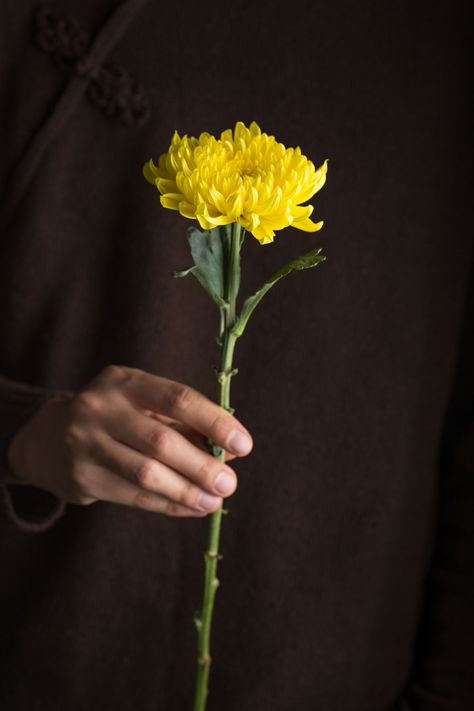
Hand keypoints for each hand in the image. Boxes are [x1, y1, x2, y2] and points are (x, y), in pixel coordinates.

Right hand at [6, 365, 252, 517]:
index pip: (178, 398)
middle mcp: (100, 408)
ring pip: (146, 474)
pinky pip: (133, 496)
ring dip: (187, 491)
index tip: (243, 445)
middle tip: (230, 483)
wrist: (47, 437)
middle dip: (202, 465)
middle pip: (161, 441)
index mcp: (124, 381)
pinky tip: (191, 508)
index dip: (214, 422)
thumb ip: (186, 424)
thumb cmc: (114, 418)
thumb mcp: (144, 406)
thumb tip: (229, 452)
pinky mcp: (80, 477)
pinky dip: (168, 504)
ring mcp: (85, 443)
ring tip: (214, 501)